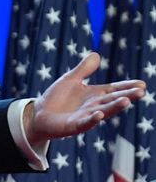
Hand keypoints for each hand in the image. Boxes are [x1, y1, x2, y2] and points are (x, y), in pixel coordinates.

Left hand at [24, 52, 145, 145]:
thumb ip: (83, 69)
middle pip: (112, 100)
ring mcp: (84, 117)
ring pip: (103, 112)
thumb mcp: (70, 80)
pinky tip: (98, 115)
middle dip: (126, 96)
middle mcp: (93, 107)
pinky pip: (84, 123)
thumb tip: (96, 54)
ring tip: (126, 101)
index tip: (142, 84)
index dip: (127, 87)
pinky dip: (92, 120)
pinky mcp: (73, 126)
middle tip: (141, 92)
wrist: (38, 115)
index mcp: (95, 95)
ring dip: (114, 107)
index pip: (114, 89)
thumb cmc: (56, 99)